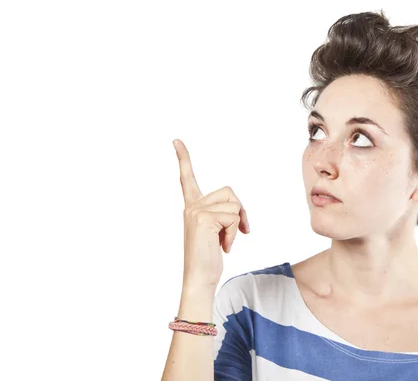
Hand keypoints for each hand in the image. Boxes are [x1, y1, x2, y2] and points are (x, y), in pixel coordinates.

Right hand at [173, 139, 249, 287]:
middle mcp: (191, 206)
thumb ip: (222, 214)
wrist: (200, 278)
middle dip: (240, 212)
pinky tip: (224, 247)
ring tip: (225, 242)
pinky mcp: (203, 219)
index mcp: (192, 207)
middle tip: (238, 232)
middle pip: (230, 192)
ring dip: (237, 225)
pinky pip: (233, 217)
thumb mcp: (218, 231)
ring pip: (234, 205)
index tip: (176, 141)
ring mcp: (195, 211)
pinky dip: (235, 234)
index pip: (187, 179)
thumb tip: (237, 207)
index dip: (183, 159)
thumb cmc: (209, 258)